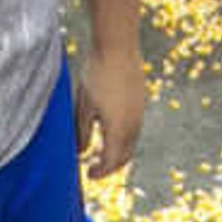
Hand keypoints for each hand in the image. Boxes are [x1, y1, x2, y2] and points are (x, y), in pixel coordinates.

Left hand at [75, 36, 146, 177]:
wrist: (118, 46)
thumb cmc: (97, 74)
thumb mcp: (84, 105)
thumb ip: (81, 132)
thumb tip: (80, 152)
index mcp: (118, 130)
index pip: (111, 162)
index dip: (100, 172)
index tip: (88, 175)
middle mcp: (133, 127)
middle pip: (124, 157)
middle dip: (110, 166)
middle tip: (94, 167)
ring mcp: (139, 115)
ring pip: (130, 144)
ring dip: (117, 152)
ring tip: (100, 149)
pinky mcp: (141, 103)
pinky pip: (133, 130)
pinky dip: (122, 138)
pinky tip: (109, 130)